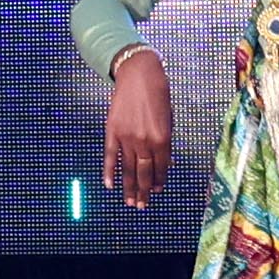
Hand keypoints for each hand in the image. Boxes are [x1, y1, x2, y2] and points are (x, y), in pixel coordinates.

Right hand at [100, 50, 174, 213]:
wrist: (139, 74)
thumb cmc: (158, 93)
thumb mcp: (168, 118)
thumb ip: (166, 141)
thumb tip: (165, 162)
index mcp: (163, 138)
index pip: (161, 167)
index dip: (159, 181)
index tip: (157, 191)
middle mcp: (145, 141)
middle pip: (144, 173)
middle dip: (144, 191)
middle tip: (142, 205)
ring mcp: (127, 138)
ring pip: (128, 169)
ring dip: (130, 187)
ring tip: (130, 202)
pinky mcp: (113, 131)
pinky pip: (110, 156)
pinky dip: (110, 172)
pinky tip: (110, 185)